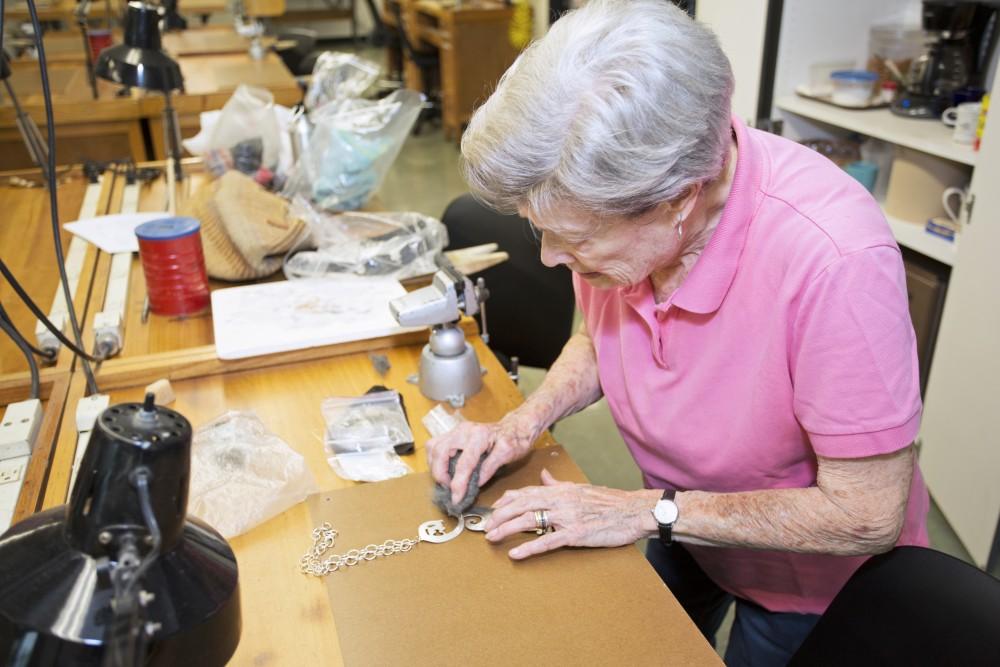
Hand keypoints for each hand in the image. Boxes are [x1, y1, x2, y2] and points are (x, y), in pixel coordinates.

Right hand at [426, 413, 538, 505]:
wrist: (515, 426)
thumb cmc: (514, 439)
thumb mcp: (508, 453)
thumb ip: (491, 467)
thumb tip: (476, 483)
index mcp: (479, 436)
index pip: (464, 463)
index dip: (458, 484)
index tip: (456, 499)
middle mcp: (464, 430)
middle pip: (440, 452)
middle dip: (440, 474)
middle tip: (448, 489)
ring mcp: (456, 430)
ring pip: (433, 447)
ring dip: (435, 467)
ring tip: (446, 481)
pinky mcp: (453, 433)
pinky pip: (434, 445)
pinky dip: (435, 460)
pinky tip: (443, 470)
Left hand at [483, 469, 656, 559]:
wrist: (632, 511)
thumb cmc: (608, 501)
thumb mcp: (579, 488)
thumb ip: (558, 484)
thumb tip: (544, 476)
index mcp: (560, 490)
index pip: (526, 492)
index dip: (506, 500)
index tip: (492, 508)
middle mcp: (560, 500)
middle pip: (521, 504)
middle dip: (499, 515)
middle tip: (485, 525)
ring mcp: (566, 517)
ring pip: (528, 520)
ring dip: (506, 529)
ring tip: (491, 537)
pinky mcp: (575, 534)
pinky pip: (547, 541)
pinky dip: (528, 548)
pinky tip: (514, 553)